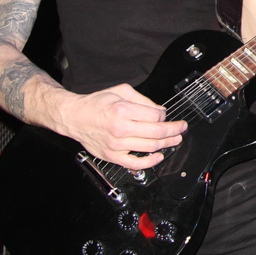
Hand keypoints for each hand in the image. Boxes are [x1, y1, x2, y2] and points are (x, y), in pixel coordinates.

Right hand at [55, 84, 186, 169]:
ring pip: (150, 147)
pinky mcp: (112, 156)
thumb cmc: (96, 104)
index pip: (155, 116)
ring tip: (175, 140)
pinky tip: (159, 157)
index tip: (166, 115)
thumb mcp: (121, 91)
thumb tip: (160, 111)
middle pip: (156, 132)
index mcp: (123, 110)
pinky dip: (150, 162)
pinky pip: (135, 164)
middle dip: (174, 130)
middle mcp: (120, 128)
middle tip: (181, 128)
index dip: (165, 115)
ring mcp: (116, 144)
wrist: (74, 117)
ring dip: (167, 144)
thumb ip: (143, 100)